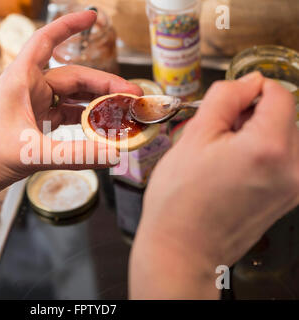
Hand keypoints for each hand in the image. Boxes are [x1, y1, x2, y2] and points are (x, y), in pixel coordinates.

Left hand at [0, 11, 141, 202]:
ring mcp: (29, 108)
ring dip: (94, 104)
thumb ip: (74, 155)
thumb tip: (113, 155)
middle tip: (132, 96)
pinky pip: (63, 118)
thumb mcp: (30, 153)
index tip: (94, 17)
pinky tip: (98, 130)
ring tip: (121, 112)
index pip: (46, 39)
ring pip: (70, 99)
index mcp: (21, 80)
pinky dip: (81, 123)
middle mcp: (27, 89)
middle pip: (72, 77)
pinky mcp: (30, 127)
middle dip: (103, 84)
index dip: (70, 25)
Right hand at [130, 72, 298, 298]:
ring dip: (257, 135)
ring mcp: (295, 187)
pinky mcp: (289, 199)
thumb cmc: (179, 200)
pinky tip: (233, 170)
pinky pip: (283, 160)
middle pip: (285, 116)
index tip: (229, 103)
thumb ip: (225, 98)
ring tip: (223, 157)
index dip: (250, 90)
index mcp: (270, 148)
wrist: (182, 249)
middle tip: (218, 136)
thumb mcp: (194, 137)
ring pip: (284, 137)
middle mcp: (294, 168)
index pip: (279, 94)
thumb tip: (249, 80)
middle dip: (253, 116)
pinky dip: (262, 155)